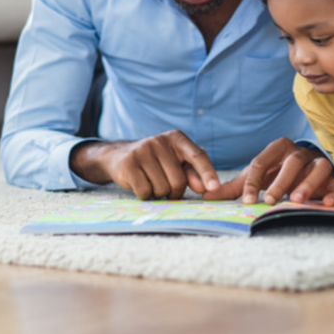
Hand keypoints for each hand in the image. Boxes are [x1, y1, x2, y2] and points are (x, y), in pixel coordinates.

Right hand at [70, 131, 220, 199]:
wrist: (118, 155)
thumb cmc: (155, 162)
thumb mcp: (174, 161)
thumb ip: (192, 173)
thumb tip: (206, 188)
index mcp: (176, 138)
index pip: (197, 155)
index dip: (208, 173)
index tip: (215, 188)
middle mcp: (160, 141)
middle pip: (178, 180)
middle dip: (174, 191)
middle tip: (166, 187)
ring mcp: (143, 151)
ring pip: (162, 188)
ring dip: (159, 194)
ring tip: (151, 182)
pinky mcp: (129, 164)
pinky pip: (146, 192)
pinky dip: (146, 195)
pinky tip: (140, 185)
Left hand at [202, 138, 333, 205]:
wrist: (304, 172)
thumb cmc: (275, 175)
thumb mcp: (255, 179)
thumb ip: (233, 187)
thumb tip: (205, 195)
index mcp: (277, 149)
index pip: (262, 161)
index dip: (253, 180)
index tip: (247, 200)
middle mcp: (300, 154)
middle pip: (292, 162)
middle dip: (280, 181)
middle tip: (270, 200)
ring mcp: (319, 164)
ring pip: (318, 167)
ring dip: (308, 183)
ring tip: (296, 200)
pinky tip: (325, 204)